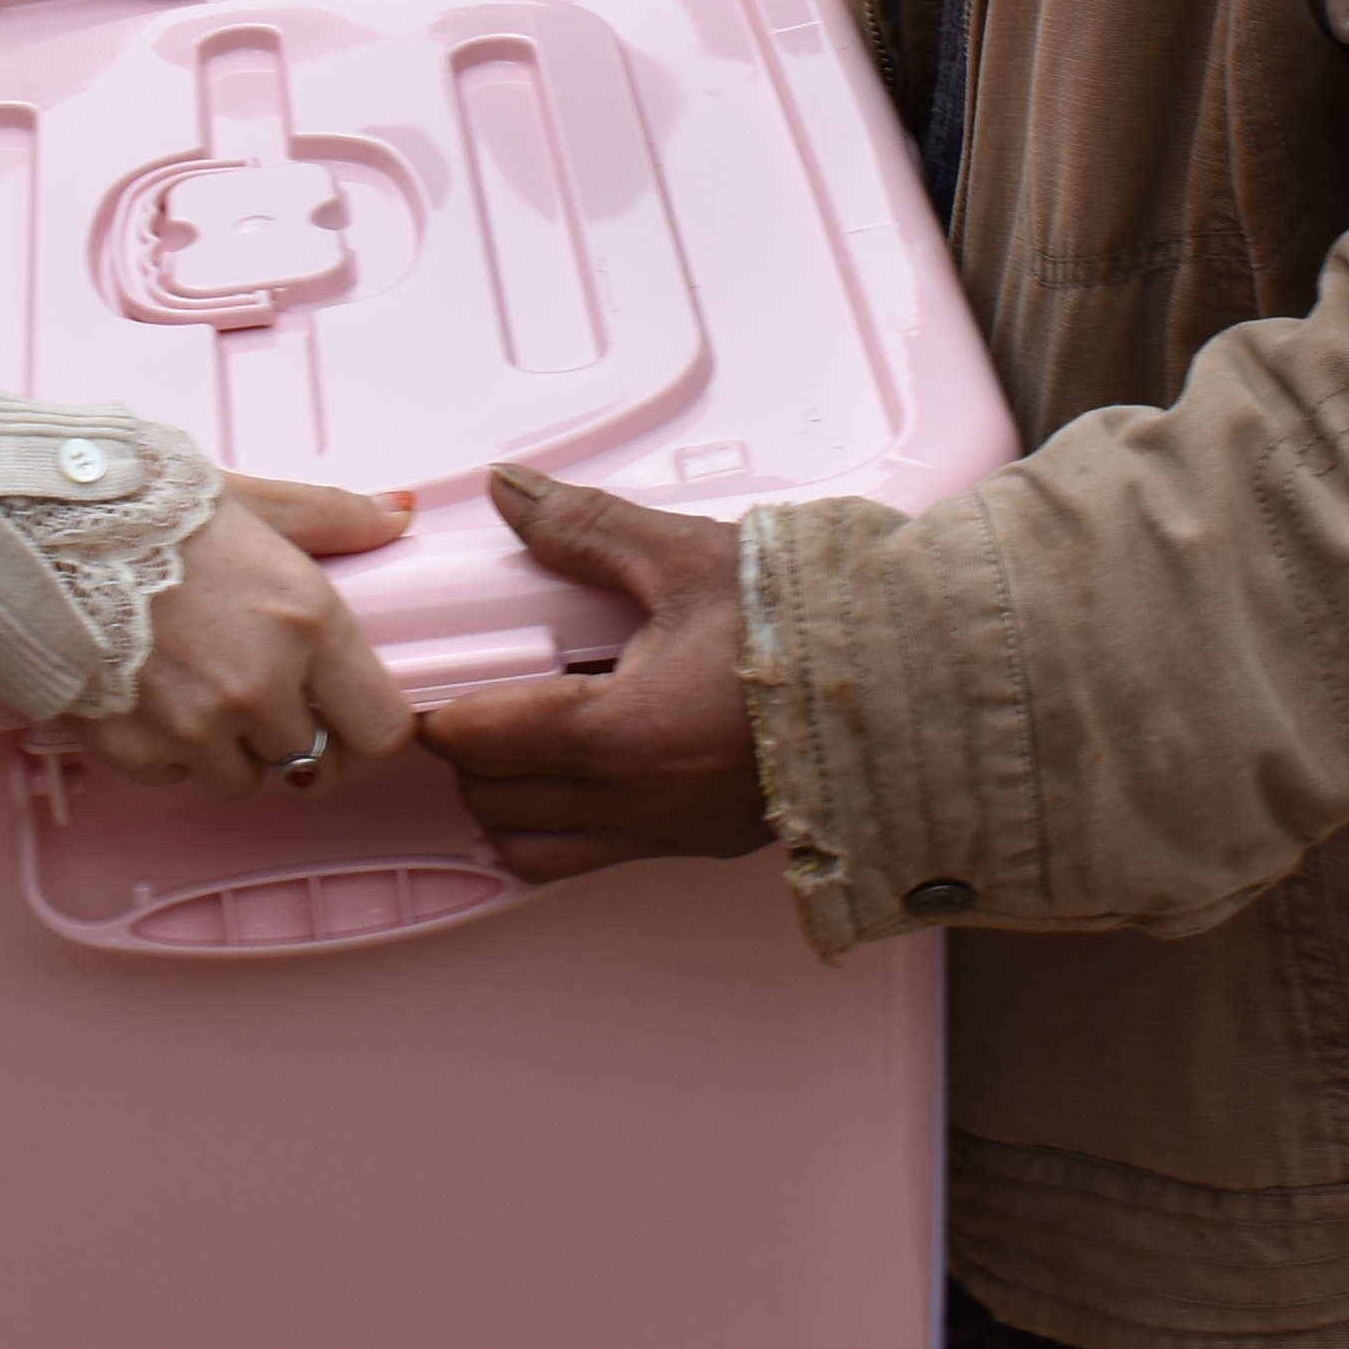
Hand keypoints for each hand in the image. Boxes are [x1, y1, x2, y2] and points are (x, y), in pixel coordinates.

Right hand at [68, 472, 415, 794]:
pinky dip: (169, 752)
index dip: (366, 724)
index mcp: (304, 619)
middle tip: (265, 698)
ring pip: (244, 780)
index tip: (345, 710)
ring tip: (197, 688)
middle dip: (298, 740)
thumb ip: (328, 514)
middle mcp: (259, 685)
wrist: (24, 530)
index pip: (382, 728)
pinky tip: (147, 694)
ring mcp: (196, 727)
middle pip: (316, 766)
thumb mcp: (243, 497)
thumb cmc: (134, 507)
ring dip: (231, 750)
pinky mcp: (137, 753)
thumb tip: (393, 512)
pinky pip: (177, 779)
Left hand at [421, 464, 768, 879]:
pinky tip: (586, 765)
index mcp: (619, 733)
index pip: (478, 741)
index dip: (441, 708)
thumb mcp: (686, 558)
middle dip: (471, 753)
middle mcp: (636, 801)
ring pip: (536, 847)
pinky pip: (596, 856)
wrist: (914, 687)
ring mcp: (670, 834)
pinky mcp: (704, 847)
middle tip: (481, 694)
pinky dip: (565, 824)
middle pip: (493, 801)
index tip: (434, 678)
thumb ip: (585, 528)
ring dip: (513, 799)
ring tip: (528, 735)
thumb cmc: (809, 626)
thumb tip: (513, 491)